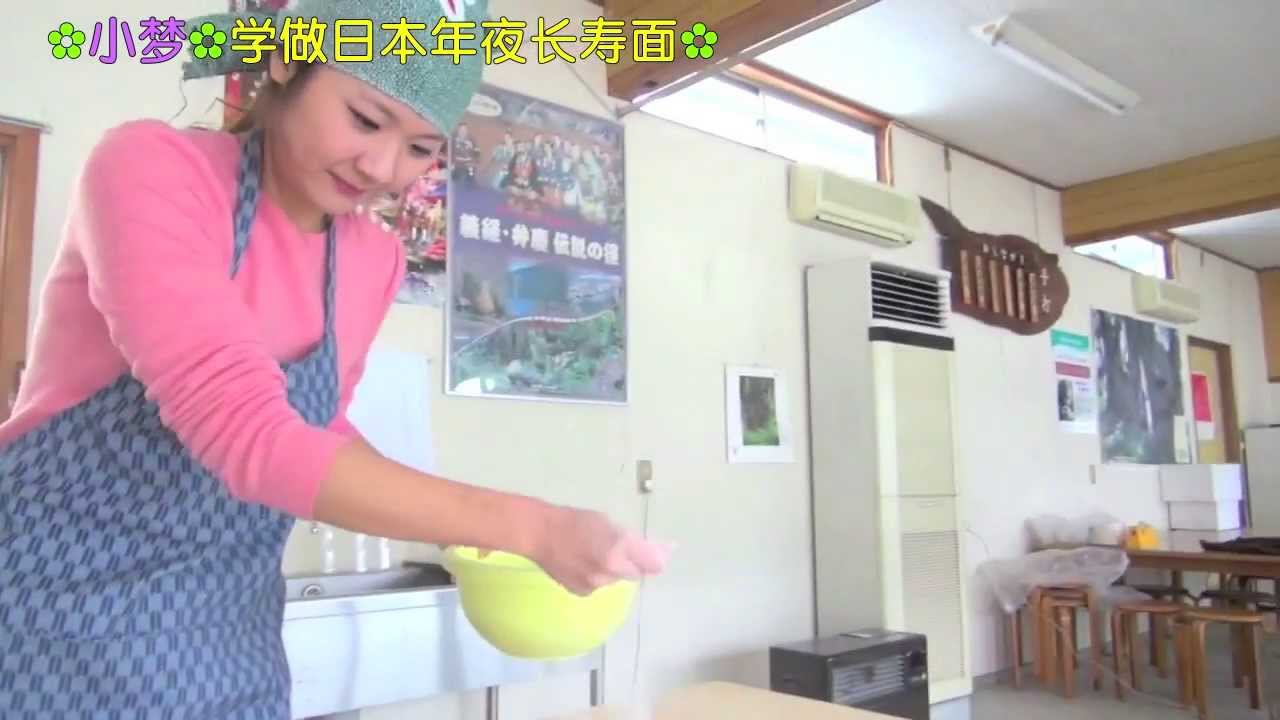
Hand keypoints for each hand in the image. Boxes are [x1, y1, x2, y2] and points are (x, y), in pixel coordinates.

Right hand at [531, 506, 669, 595]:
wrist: (539, 535)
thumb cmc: (575, 520)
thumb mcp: (608, 523)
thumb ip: (634, 541)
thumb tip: (661, 552)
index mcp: (618, 546)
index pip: (653, 563)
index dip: (661, 556)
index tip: (665, 550)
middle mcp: (610, 570)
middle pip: (636, 572)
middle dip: (634, 562)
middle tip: (621, 548)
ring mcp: (596, 584)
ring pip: (618, 579)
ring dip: (615, 569)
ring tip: (596, 552)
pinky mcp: (583, 592)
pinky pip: (601, 585)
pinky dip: (599, 576)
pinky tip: (584, 563)